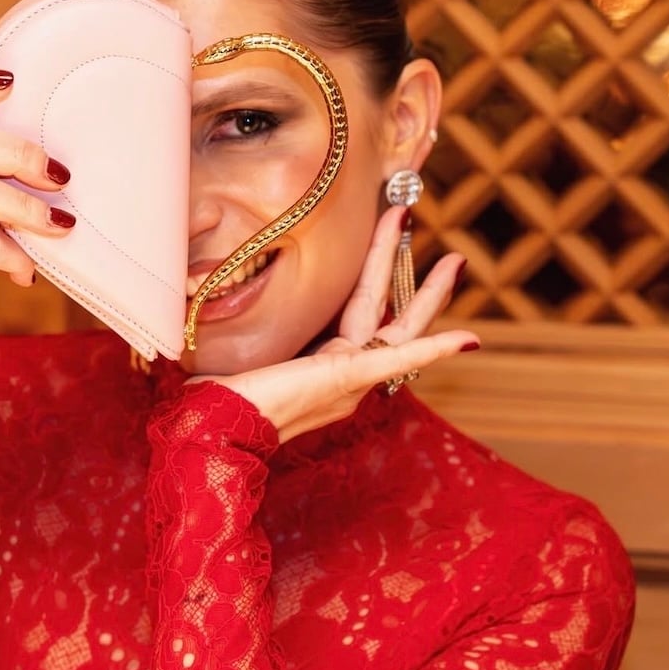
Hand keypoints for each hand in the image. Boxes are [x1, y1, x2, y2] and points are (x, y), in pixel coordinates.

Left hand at [192, 205, 478, 442]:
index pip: (357, 313)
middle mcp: (346, 374)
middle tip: (433, 240)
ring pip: (400, 328)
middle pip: (387, 314)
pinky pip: (399, 359)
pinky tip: (466, 339)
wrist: (221, 429)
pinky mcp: (349, 378)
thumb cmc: (221, 397)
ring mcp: (351, 377)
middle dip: (411, 276)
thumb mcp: (235, 351)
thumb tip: (202, 293)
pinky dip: (433, 348)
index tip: (380, 249)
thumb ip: (236, 328)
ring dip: (428, 293)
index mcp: (324, 368)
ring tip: (455, 260)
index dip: (371, 276)